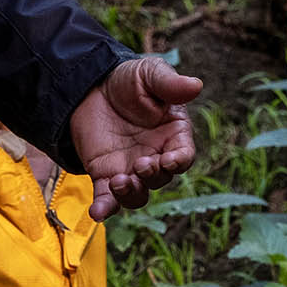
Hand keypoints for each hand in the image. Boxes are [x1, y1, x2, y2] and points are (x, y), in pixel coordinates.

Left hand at [68, 57, 203, 216]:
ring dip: (131, 195)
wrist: (90, 86)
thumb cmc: (128, 80)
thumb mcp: (149, 74)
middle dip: (153, 176)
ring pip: (138, 195)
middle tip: (140, 164)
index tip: (169, 160)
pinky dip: (105, 209)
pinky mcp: (105, 175)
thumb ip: (170, 83)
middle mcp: (155, 156)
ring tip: (119, 182)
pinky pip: (108, 199)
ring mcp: (130, 169)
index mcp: (172, 135)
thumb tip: (196, 85)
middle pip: (161, 178)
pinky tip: (98, 212)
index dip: (179, 161)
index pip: (184, 156)